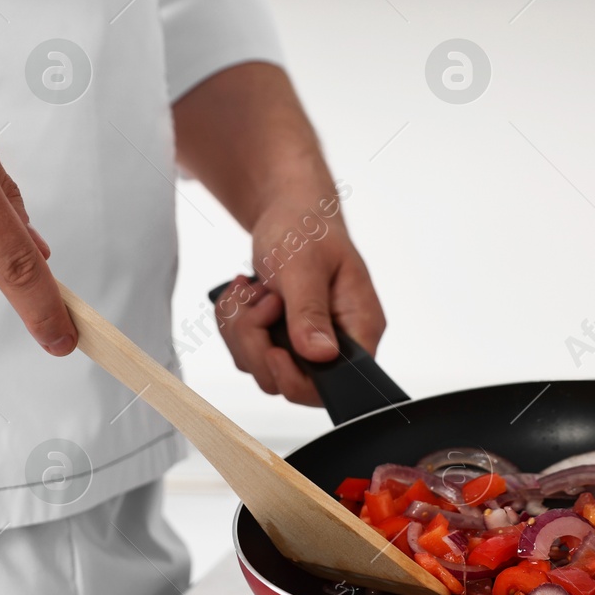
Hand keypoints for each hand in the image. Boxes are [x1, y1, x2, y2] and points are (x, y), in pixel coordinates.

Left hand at [214, 199, 385, 405]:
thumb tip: (320, 355)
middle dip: (257, 342)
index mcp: (359, 327)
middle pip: (290, 382)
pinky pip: (248, 353)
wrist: (289, 211)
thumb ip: (310, 312)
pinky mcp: (282, 340)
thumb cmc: (305, 228)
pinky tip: (244, 294)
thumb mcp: (304, 266)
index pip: (337, 383)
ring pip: (261, 368)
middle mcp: (338, 342)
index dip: (297, 378)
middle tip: (258, 299)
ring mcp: (307, 344)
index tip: (272, 347)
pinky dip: (235, 325)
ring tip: (251, 289)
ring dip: (242, 329)